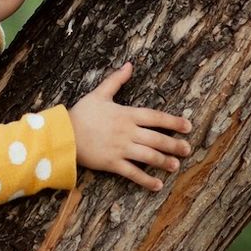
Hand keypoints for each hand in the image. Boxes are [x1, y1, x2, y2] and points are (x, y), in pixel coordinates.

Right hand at [68, 62, 191, 191]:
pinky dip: (145, 180)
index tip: (188, 126)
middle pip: (157, 139)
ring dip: (164, 162)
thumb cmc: (81, 113)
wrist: (63, 134)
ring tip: (175, 166)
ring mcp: (120, 148)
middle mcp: (127, 132)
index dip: (173, 122)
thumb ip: (116, 80)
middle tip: (187, 149)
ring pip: (149, 156)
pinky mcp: (112, 163)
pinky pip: (133, 173)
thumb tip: (129, 65)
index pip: (155, 117)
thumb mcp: (99, 93)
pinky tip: (157, 185)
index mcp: (126, 114)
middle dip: (174, 145)